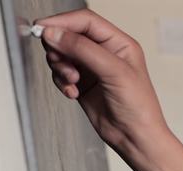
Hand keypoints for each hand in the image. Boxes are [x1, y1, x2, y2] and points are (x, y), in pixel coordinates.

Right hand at [36, 9, 182, 170]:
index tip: (43, 29)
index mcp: (119, 43)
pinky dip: (61, 82)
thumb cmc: (139, 108)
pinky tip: (73, 92)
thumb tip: (56, 34)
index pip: (85, 21)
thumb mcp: (114, 72)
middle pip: (69, 35)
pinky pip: (61, 74)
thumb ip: (83, 49)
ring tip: (72, 81)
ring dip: (60, 67)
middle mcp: (105, 53)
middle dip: (59, 48)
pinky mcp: (83, 83)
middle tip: (60, 62)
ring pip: (62, 54)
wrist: (136, 138)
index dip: (63, 22)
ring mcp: (92, 68)